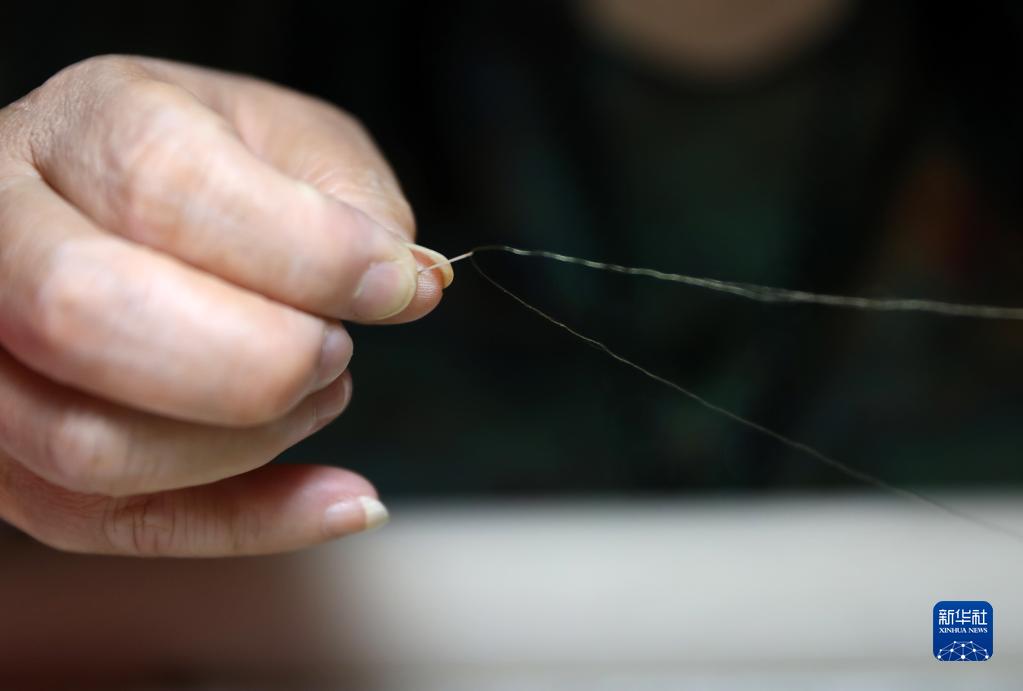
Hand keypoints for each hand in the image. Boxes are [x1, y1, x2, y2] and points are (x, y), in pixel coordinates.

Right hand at [0, 55, 452, 555]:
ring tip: (321, 392)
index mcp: (84, 126)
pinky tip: (340, 499)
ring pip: (87, 446)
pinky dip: (246, 525)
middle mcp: (2, 233)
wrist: (110, 206)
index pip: (166, 186)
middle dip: (256, 359)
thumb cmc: (210, 172)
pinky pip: (112, 523)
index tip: (396, 286)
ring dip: (248, 442)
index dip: (308, 253)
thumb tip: (407, 282)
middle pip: (85, 315)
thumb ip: (349, 196)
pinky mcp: (13, 456)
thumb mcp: (288, 141)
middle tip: (336, 349)